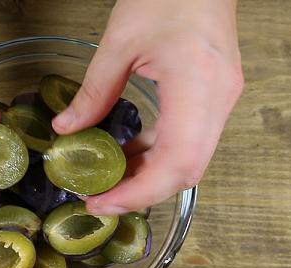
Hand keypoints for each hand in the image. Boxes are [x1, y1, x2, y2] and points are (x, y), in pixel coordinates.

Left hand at [52, 0, 243, 214]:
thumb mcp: (120, 42)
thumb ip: (94, 91)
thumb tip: (68, 129)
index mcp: (198, 86)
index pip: (177, 162)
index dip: (139, 192)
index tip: (102, 203)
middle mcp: (219, 101)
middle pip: (187, 171)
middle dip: (142, 192)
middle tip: (100, 199)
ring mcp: (222, 101)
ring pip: (189, 161)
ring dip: (149, 176)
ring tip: (108, 181)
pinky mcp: (215, 98)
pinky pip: (189, 141)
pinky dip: (158, 155)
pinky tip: (129, 155)